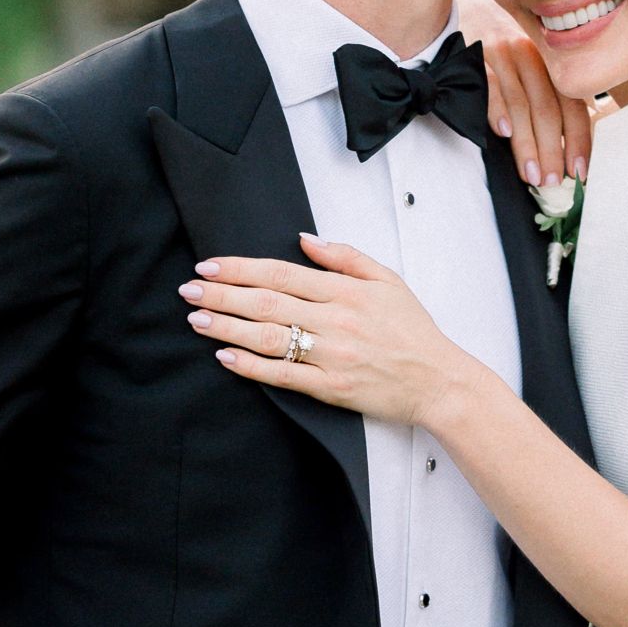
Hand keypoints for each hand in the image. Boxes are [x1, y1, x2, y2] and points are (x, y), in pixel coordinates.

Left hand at [181, 238, 464, 425]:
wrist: (438, 380)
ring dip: (227, 327)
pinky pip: (282, 376)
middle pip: (266, 303)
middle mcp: (335, 321)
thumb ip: (346, 256)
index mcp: (346, 291)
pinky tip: (225, 356)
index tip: (210, 265)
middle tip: (189, 289)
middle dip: (222, 294)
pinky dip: (250, 366)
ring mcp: (331, 356)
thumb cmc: (413, 331)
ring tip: (196, 319)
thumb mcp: (387, 280)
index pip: (281, 273)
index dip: (240, 268)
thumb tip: (305, 239)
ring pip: (268, 337)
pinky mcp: (330, 387)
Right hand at [456, 0, 593, 190]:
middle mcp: (530, 55)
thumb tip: (572, 137)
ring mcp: (501, 53)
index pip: (572, 104)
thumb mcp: (528, 60)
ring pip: (521, 103)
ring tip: (530, 174)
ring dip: (527, 144)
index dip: (578, 140)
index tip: (578, 171)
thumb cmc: (496, 42)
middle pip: (548, 108)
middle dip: (552, 150)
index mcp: (549, 61)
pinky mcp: (473, 54)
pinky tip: (502, 134)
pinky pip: (488, 84)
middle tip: (551, 181)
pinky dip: (496, 109)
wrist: (459, 6)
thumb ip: (547, 91)